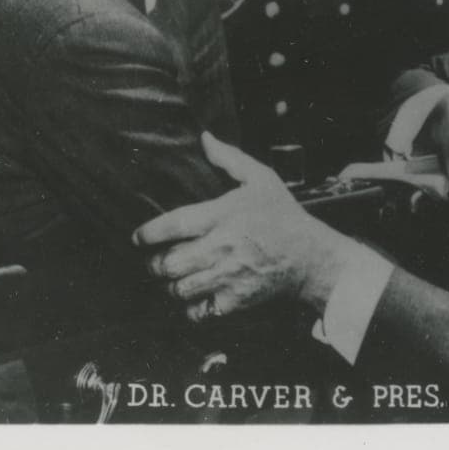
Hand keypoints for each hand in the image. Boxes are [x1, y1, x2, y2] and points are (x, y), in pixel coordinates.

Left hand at [134, 133, 357, 320]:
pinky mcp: (236, 301)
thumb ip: (229, 159)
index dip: (148, 233)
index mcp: (223, 216)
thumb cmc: (282, 215)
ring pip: (179, 289)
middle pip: (169, 262)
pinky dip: (189, 307)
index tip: (138, 237)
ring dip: (170, 285)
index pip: (173, 225)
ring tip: (172, 278)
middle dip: (154, 264)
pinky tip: (192, 296)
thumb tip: (204, 137)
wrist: (310, 257)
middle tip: (154, 260)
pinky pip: (198, 312)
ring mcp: (228, 277)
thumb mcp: (261, 178)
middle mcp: (222, 248)